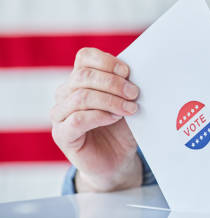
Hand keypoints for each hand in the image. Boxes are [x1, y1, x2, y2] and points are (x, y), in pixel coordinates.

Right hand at [51, 48, 142, 191]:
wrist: (117, 160)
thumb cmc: (122, 128)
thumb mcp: (127, 103)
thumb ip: (126, 87)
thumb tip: (141, 71)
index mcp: (80, 80)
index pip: (85, 57)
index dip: (106, 61)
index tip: (128, 72)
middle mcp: (66, 93)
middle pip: (83, 75)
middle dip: (113, 83)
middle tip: (135, 93)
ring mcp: (60, 114)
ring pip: (81, 96)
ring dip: (110, 100)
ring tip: (130, 108)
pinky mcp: (62, 134)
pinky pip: (78, 119)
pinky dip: (100, 116)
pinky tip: (115, 118)